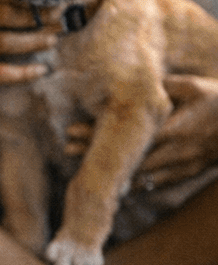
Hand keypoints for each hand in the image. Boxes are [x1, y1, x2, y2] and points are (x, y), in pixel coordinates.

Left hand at [62, 75, 217, 189]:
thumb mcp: (196, 87)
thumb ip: (168, 85)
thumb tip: (138, 81)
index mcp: (175, 129)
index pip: (128, 136)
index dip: (100, 135)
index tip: (73, 130)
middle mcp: (176, 152)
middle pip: (127, 158)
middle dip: (97, 155)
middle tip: (68, 149)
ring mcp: (182, 166)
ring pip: (139, 175)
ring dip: (112, 172)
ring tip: (84, 166)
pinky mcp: (188, 173)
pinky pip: (156, 183)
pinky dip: (134, 183)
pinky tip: (115, 182)